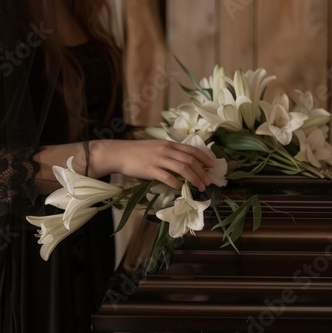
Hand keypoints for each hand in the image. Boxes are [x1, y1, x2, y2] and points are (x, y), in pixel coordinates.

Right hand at [89, 139, 213, 191]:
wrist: (119, 153)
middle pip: (190, 160)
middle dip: (202, 172)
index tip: (212, 166)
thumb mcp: (156, 147)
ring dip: (194, 179)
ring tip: (200, 187)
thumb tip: (183, 163)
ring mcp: (158, 159)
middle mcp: (166, 150)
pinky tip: (181, 188)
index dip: (204, 158)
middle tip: (209, 181)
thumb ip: (169, 153)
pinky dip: (177, 183)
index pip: (191, 150)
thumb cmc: (137, 152)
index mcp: (169, 144)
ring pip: (182, 168)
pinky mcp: (150, 169)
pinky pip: (167, 177)